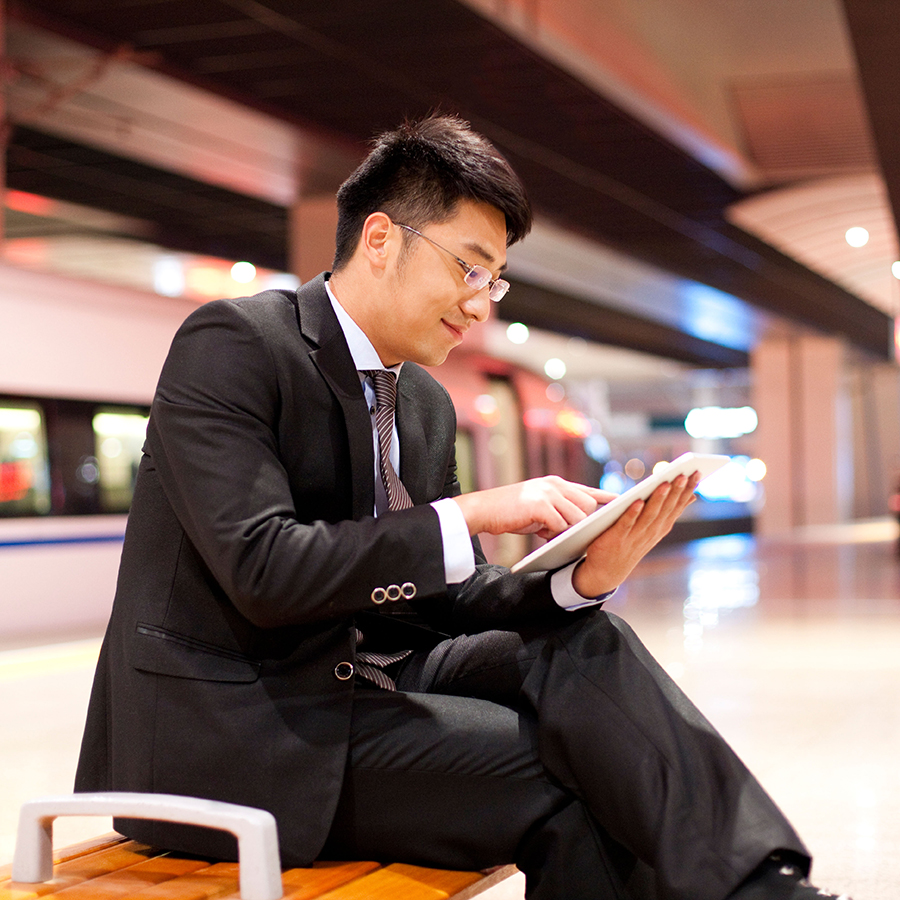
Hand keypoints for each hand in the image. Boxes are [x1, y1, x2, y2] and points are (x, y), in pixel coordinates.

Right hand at [453, 476, 615, 538]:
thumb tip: (574, 526)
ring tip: (549, 533)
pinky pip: (560, 524)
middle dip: (582, 523)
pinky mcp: (540, 505)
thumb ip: (557, 511)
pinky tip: (541, 533)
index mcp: (556, 484)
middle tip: (567, 533)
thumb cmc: (511, 512)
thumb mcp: (538, 508)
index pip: (588, 490)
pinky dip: (553, 533)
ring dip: (567, 530)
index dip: (606, 497)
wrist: (484, 510)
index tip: (623, 502)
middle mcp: (555, 485)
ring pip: (577, 516)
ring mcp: (548, 493)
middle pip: (587, 506)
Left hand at [572, 472, 700, 597]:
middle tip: (684, 474)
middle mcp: (652, 531)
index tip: (696, 472)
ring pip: (649, 515)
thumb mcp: (655, 527)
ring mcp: (635, 536)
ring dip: (658, 499)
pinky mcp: (617, 538)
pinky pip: (626, 524)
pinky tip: (638, 501)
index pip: (678, 505)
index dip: (687, 489)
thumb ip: (669, 511)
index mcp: (661, 526)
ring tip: (664, 483)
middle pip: (666, 508)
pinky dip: (632, 513)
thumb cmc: (632, 541)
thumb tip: (692, 495)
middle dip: (676, 491)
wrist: (608, 570)